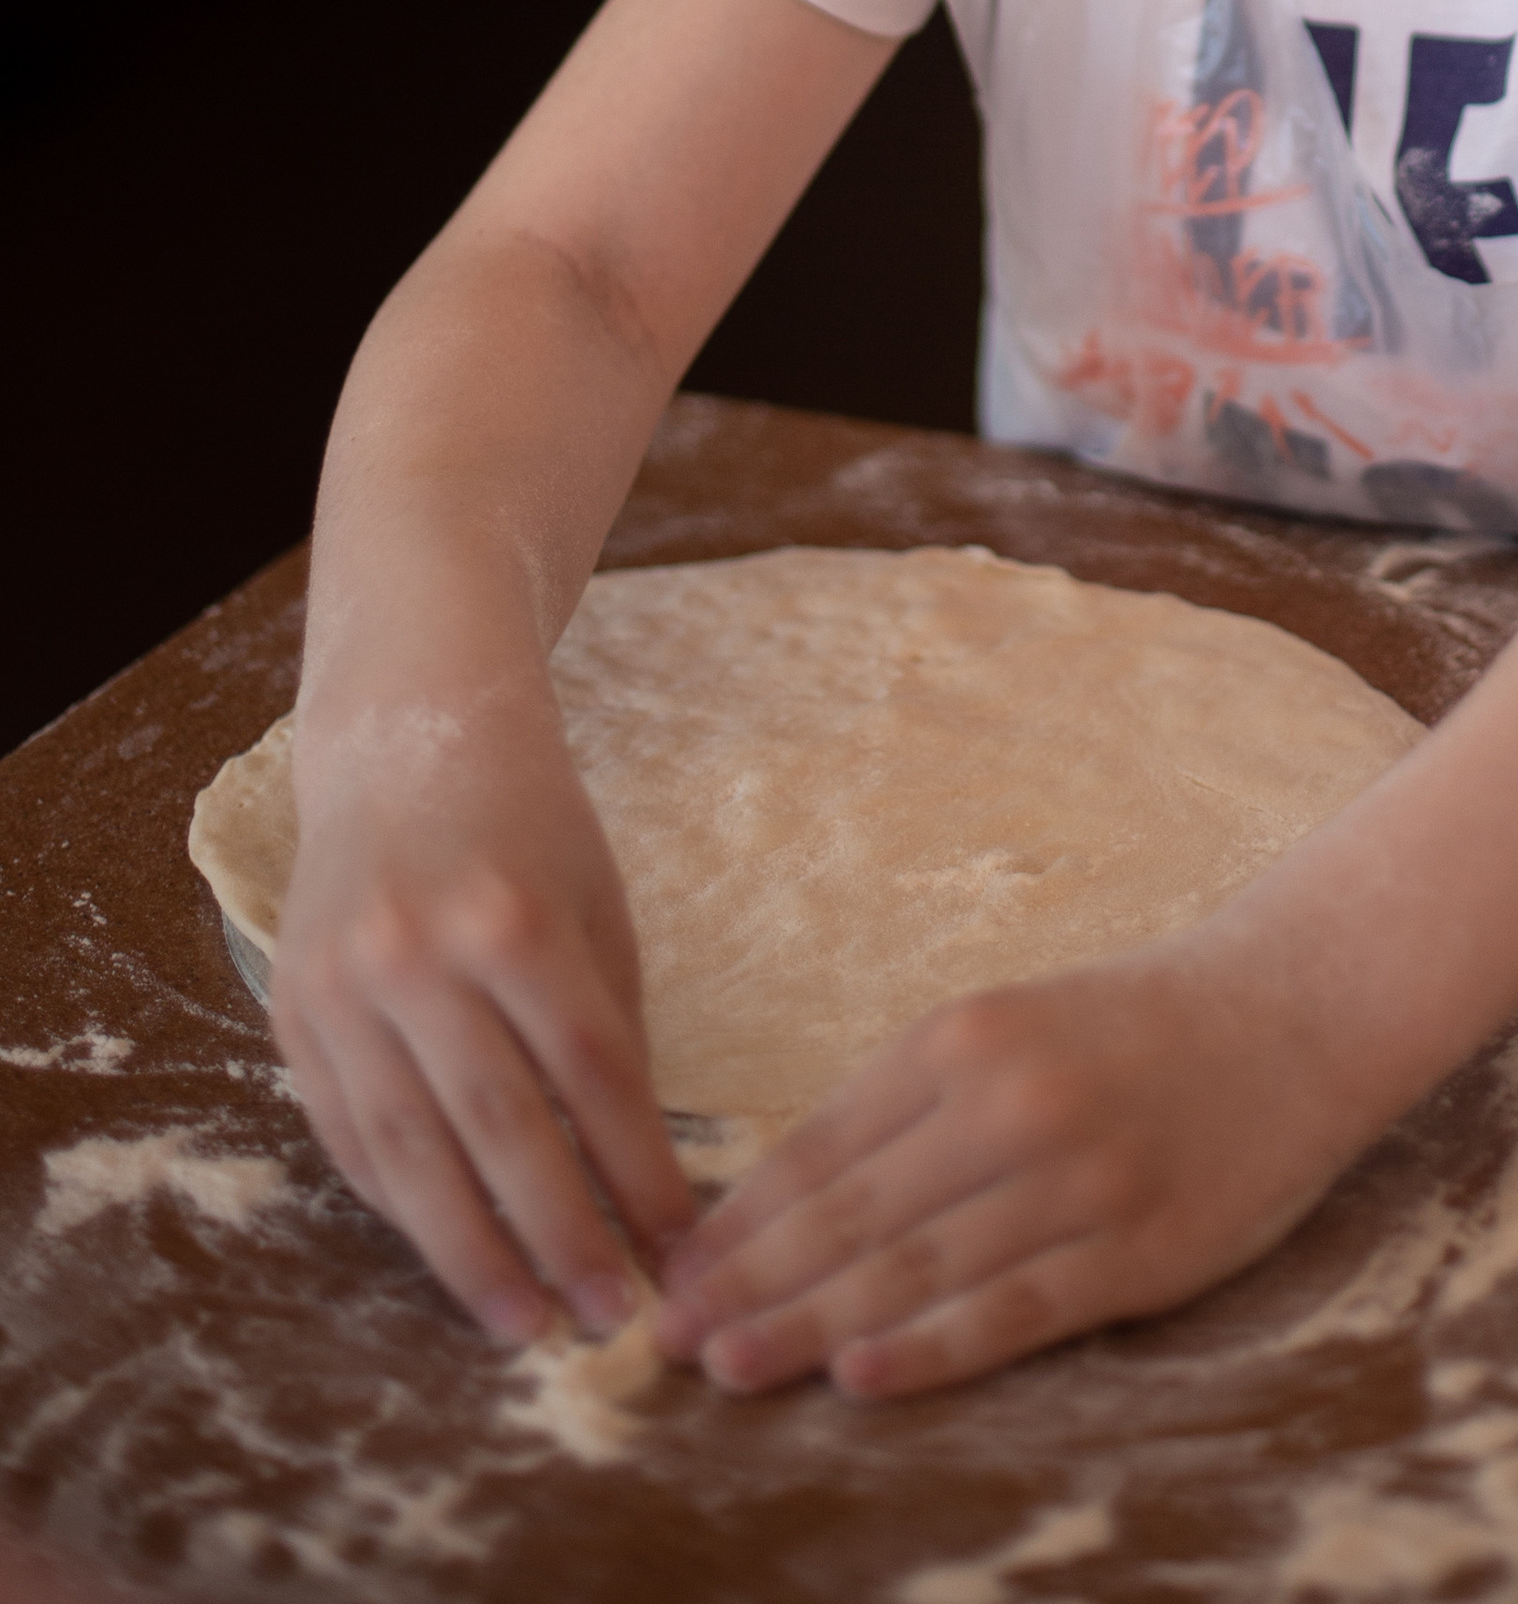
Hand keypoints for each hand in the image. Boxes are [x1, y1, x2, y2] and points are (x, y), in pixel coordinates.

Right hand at [268, 678, 695, 1345]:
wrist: (402, 738)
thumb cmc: (528, 824)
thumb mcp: (595, 901)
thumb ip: (606, 1026)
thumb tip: (635, 1173)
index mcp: (513, 919)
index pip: (592, 1077)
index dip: (638, 1173)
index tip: (679, 1247)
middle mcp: (419, 956)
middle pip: (500, 1131)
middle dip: (560, 1238)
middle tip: (607, 1320)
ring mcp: (343, 988)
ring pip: (410, 1154)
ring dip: (470, 1254)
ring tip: (523, 1323)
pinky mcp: (293, 1013)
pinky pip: (349, 1136)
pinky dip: (400, 1206)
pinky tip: (447, 1254)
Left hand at [654, 928, 1372, 1399]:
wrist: (1292, 1013)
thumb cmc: (1135, 1029)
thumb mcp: (1012, 1027)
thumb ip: (913, 1105)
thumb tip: (790, 1203)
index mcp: (965, 1037)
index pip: (821, 1143)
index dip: (738, 1217)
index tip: (668, 1274)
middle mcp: (1010, 1101)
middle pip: (851, 1213)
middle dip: (746, 1282)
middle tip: (662, 1343)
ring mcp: (1075, 1178)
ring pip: (916, 1269)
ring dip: (808, 1324)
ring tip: (726, 1368)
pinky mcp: (1137, 1248)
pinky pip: (1014, 1310)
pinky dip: (932, 1348)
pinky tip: (860, 1377)